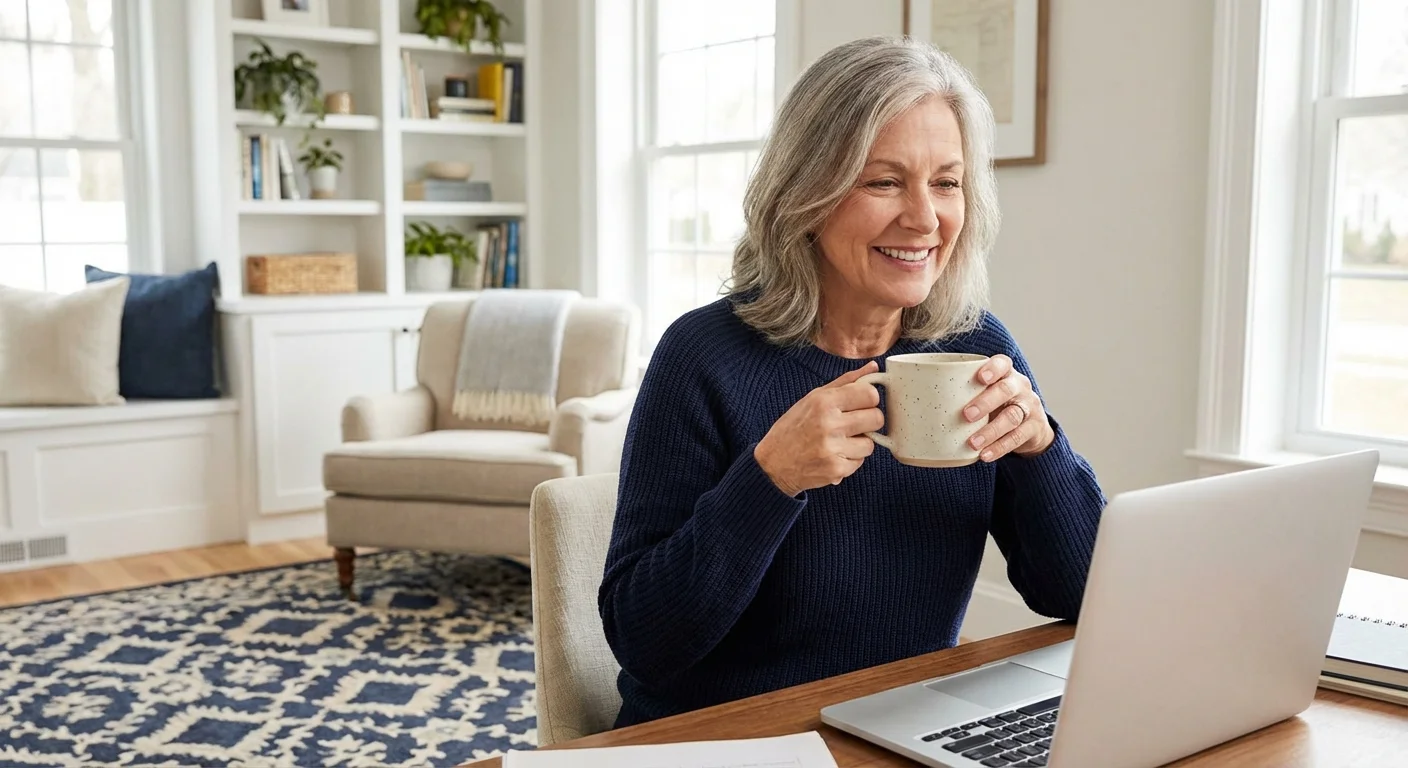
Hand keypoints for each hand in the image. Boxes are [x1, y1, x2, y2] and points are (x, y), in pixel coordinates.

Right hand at [755, 361, 885, 495]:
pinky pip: (860, 462)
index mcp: (823, 401)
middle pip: (877, 418)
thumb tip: (873, 367)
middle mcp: (829, 423)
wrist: (772, 464)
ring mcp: (833, 448)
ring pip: (870, 444)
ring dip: (859, 444)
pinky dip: (849, 460)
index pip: (870, 394)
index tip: (862, 404)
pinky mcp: (836, 469)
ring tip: (838, 442)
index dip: (870, 400)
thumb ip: (845, 382)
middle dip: (869, 422)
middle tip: (853, 425)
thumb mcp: (812, 399)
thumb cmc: (792, 429)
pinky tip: (833, 456)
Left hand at [962, 355, 1053, 461]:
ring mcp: (1029, 407)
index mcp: (1004, 373)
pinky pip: (1018, 438)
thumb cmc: (993, 405)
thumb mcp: (980, 393)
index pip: (1002, 364)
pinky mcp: (1033, 428)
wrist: (1028, 426)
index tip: (979, 377)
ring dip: (991, 431)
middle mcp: (1019, 387)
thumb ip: (955, 391)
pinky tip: (984, 456)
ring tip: (972, 443)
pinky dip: (1000, 448)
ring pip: (1012, 416)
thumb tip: (904, 395)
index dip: (992, 368)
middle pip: (1006, 389)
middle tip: (966, 415)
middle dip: (986, 401)